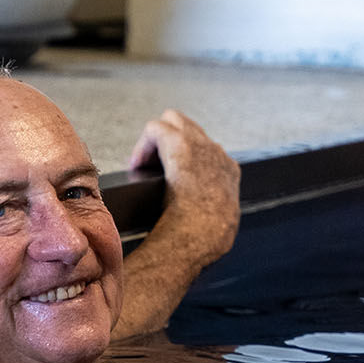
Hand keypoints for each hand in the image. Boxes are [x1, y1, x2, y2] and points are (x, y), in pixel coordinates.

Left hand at [127, 109, 239, 263]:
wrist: (201, 237)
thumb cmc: (206, 241)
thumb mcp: (217, 228)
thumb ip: (210, 218)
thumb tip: (199, 230)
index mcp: (228, 172)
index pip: (206, 152)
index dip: (184, 160)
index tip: (169, 180)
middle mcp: (217, 153)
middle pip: (190, 127)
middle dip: (169, 140)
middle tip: (151, 166)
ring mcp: (201, 145)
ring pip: (173, 121)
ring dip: (156, 140)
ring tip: (142, 165)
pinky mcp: (181, 144)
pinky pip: (156, 129)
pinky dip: (143, 145)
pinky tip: (135, 165)